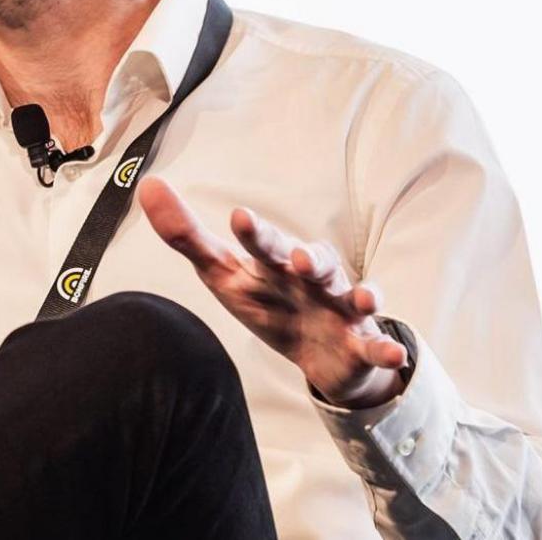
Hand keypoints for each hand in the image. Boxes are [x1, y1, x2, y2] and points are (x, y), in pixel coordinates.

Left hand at [138, 177, 408, 407]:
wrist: (321, 356)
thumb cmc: (267, 302)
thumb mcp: (223, 275)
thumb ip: (186, 236)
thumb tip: (148, 185)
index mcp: (276, 262)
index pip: (263, 244)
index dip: (253, 233)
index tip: (239, 216)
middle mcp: (311, 278)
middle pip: (311, 261)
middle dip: (307, 257)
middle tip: (299, 256)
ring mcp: (340, 307)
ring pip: (347, 292)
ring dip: (350, 290)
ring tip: (356, 296)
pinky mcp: (361, 341)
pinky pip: (376, 344)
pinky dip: (386, 348)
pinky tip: (393, 351)